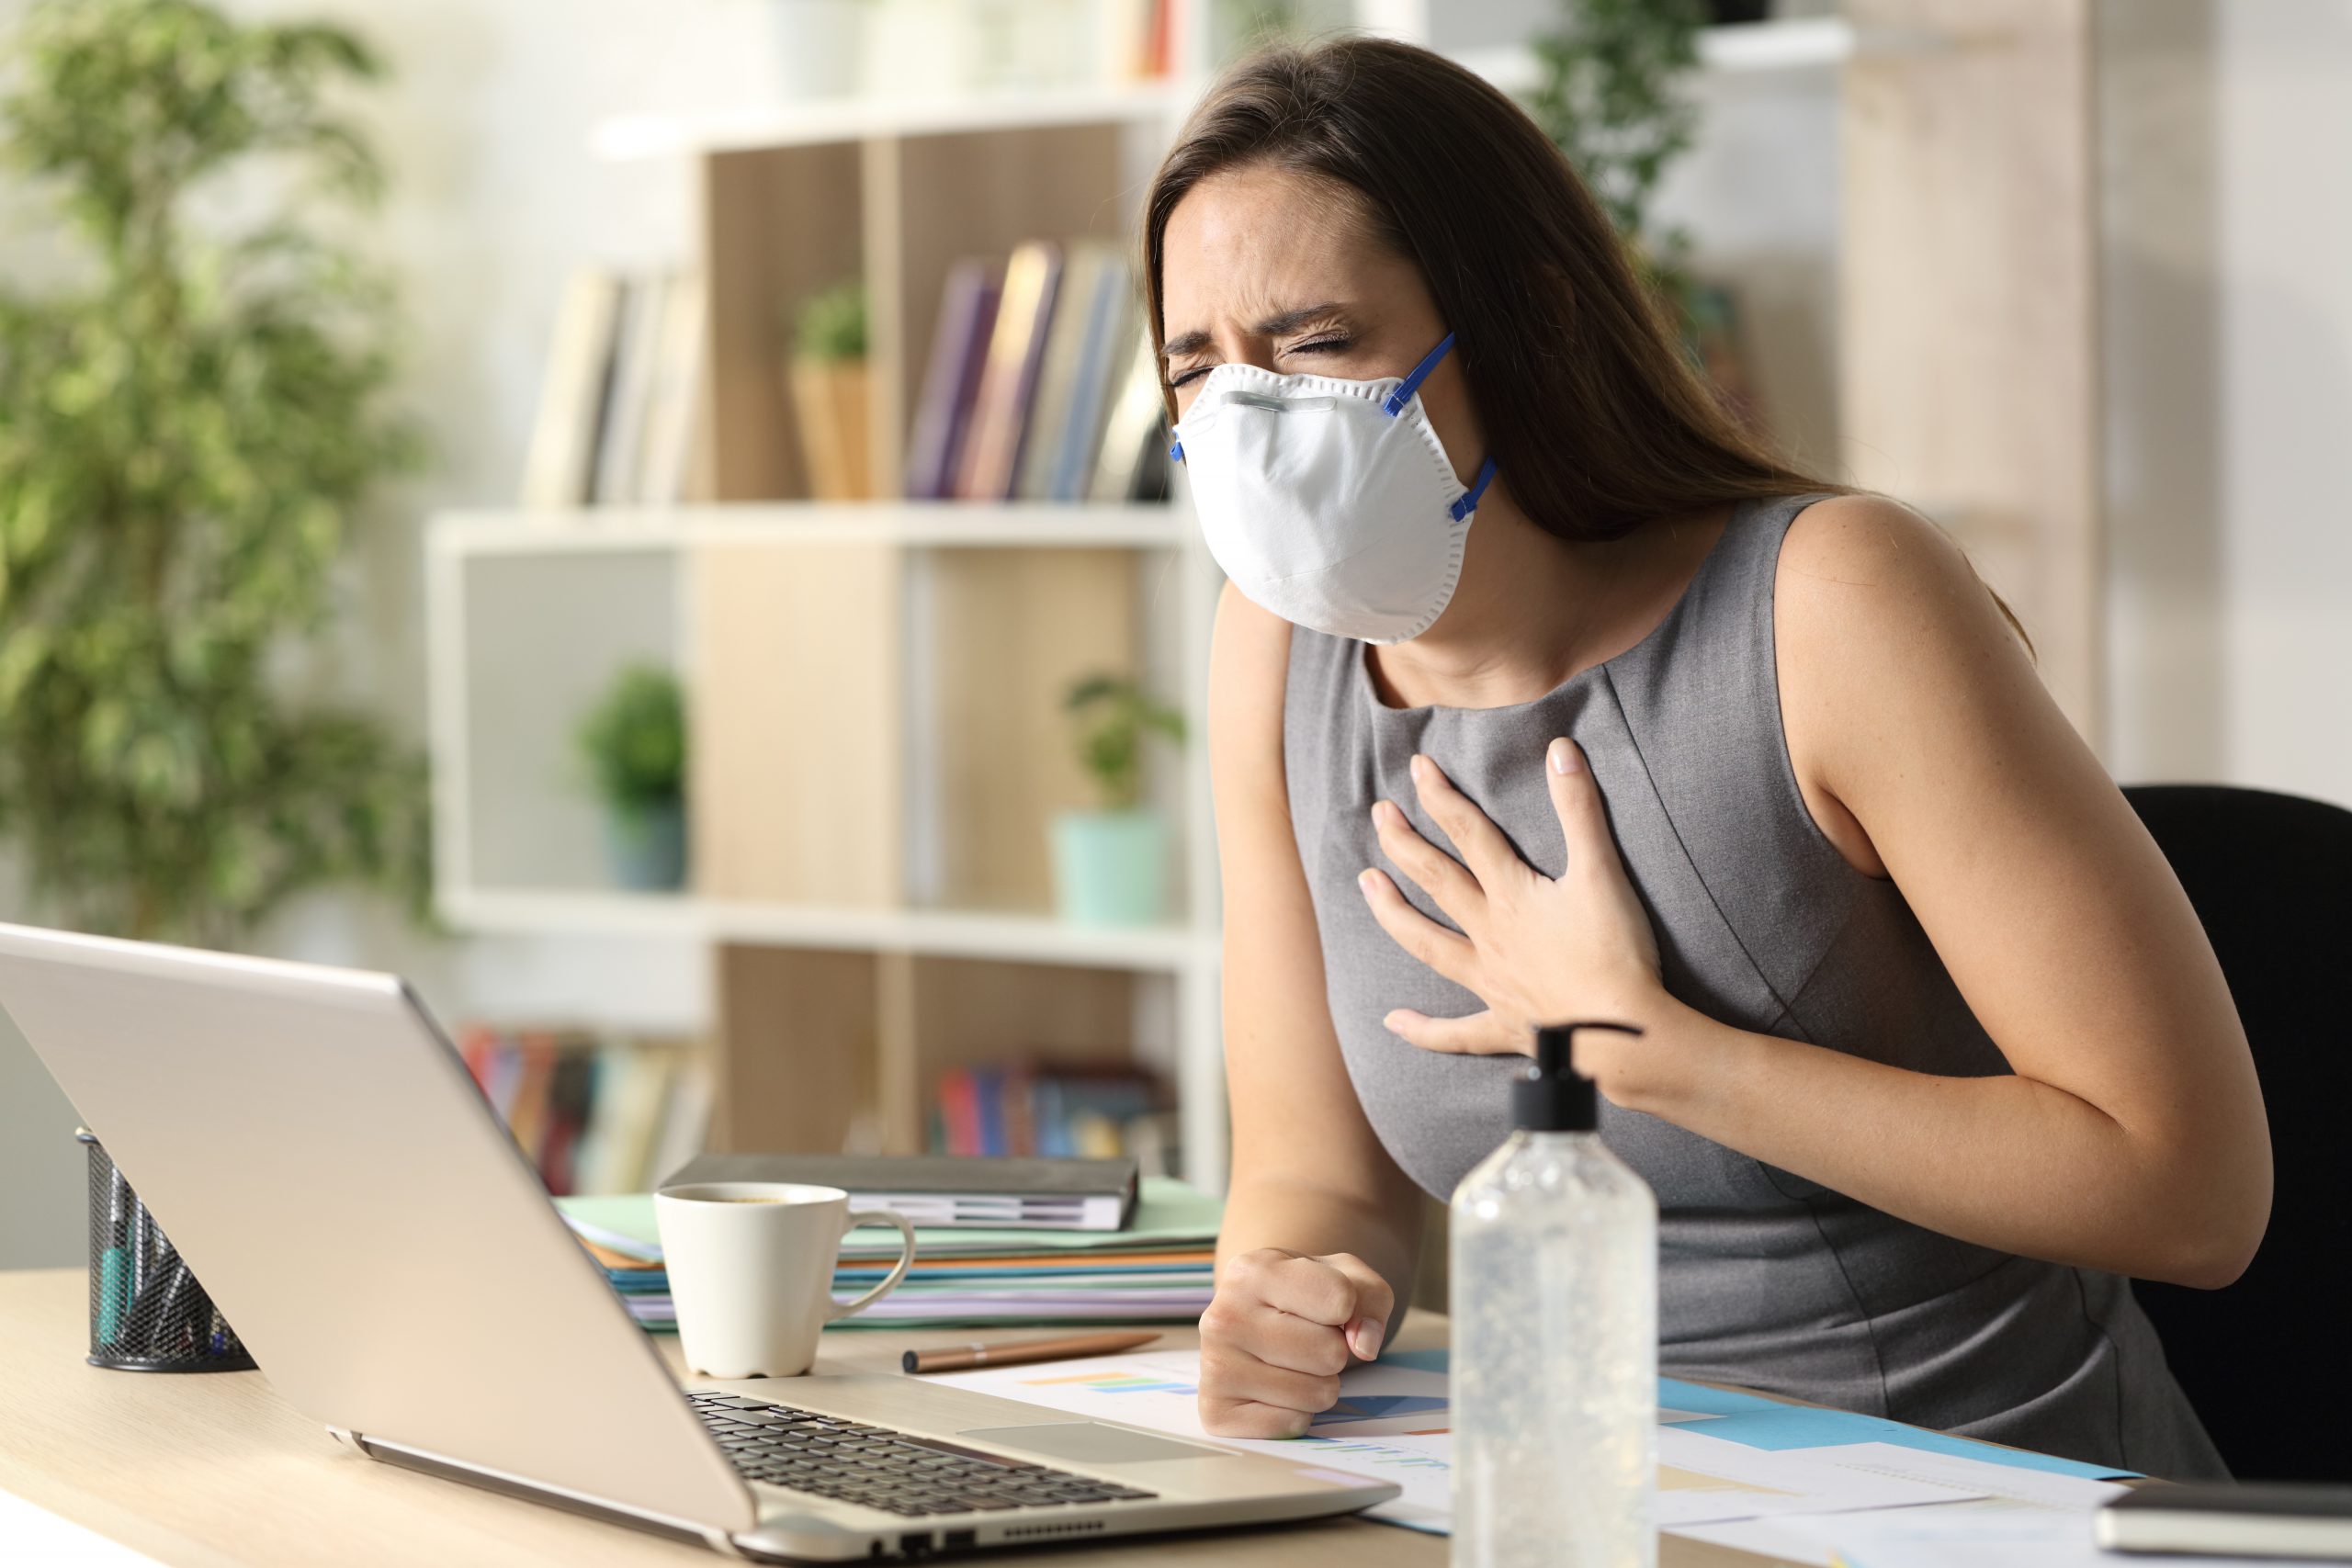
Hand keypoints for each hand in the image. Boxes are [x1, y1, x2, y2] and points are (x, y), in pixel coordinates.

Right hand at [1197, 1249, 1393, 1438]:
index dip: (1349, 1308)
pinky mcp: (1217, 1413)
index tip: (1328, 1306)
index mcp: (1251, 1271)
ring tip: (1294, 1363)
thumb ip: (1370, 1298)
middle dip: (1334, 1350)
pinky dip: (1297, 1412)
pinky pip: (1293, 1425)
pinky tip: (1275, 1389)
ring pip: (1315, 1394)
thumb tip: (1364, 1347)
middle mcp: (1223, 1316)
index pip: (1340, 1300)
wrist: (1254, 1323)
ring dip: (1320, 1384)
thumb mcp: (1344, 1277)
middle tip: (1309, 1339)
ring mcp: (1214, 1367)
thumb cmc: (1305, 1295)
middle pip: (1330, 1353)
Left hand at [1357, 739, 1667, 1096]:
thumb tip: (1560, 749)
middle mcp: (1490, 935)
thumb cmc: (1615, 952)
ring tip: (1366, 886)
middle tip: (1378, 815)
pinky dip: (1424, 1029)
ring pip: (1429, 944)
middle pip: (1437, 881)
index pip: (1469, 834)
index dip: (1442, 798)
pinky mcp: (1503, 1025)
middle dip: (1405, 844)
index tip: (1417, 767)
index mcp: (1512, 895)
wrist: (1622, 1033)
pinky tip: (1392, 1022)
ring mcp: (1491, 982)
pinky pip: (1455, 1032)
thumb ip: (1580, 810)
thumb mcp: (1601, 872)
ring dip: (1394, 914)